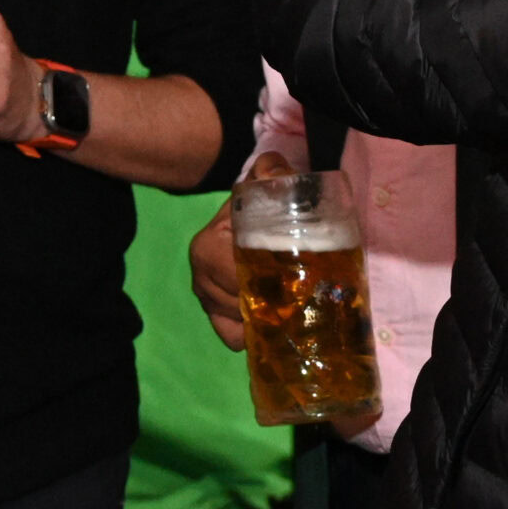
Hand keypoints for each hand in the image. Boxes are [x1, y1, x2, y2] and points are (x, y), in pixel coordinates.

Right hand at [190, 152, 295, 349]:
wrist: (247, 211)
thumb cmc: (260, 202)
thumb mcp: (268, 185)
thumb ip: (273, 176)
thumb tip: (275, 171)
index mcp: (207, 249)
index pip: (240, 279)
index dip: (273, 282)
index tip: (302, 279)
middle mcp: (201, 279)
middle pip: (242, 306)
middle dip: (275, 304)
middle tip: (306, 297)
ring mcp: (206, 300)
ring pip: (239, 325)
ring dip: (267, 319)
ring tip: (295, 308)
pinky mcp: (214, 315)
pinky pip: (234, 337)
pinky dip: (255, 333)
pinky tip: (276, 320)